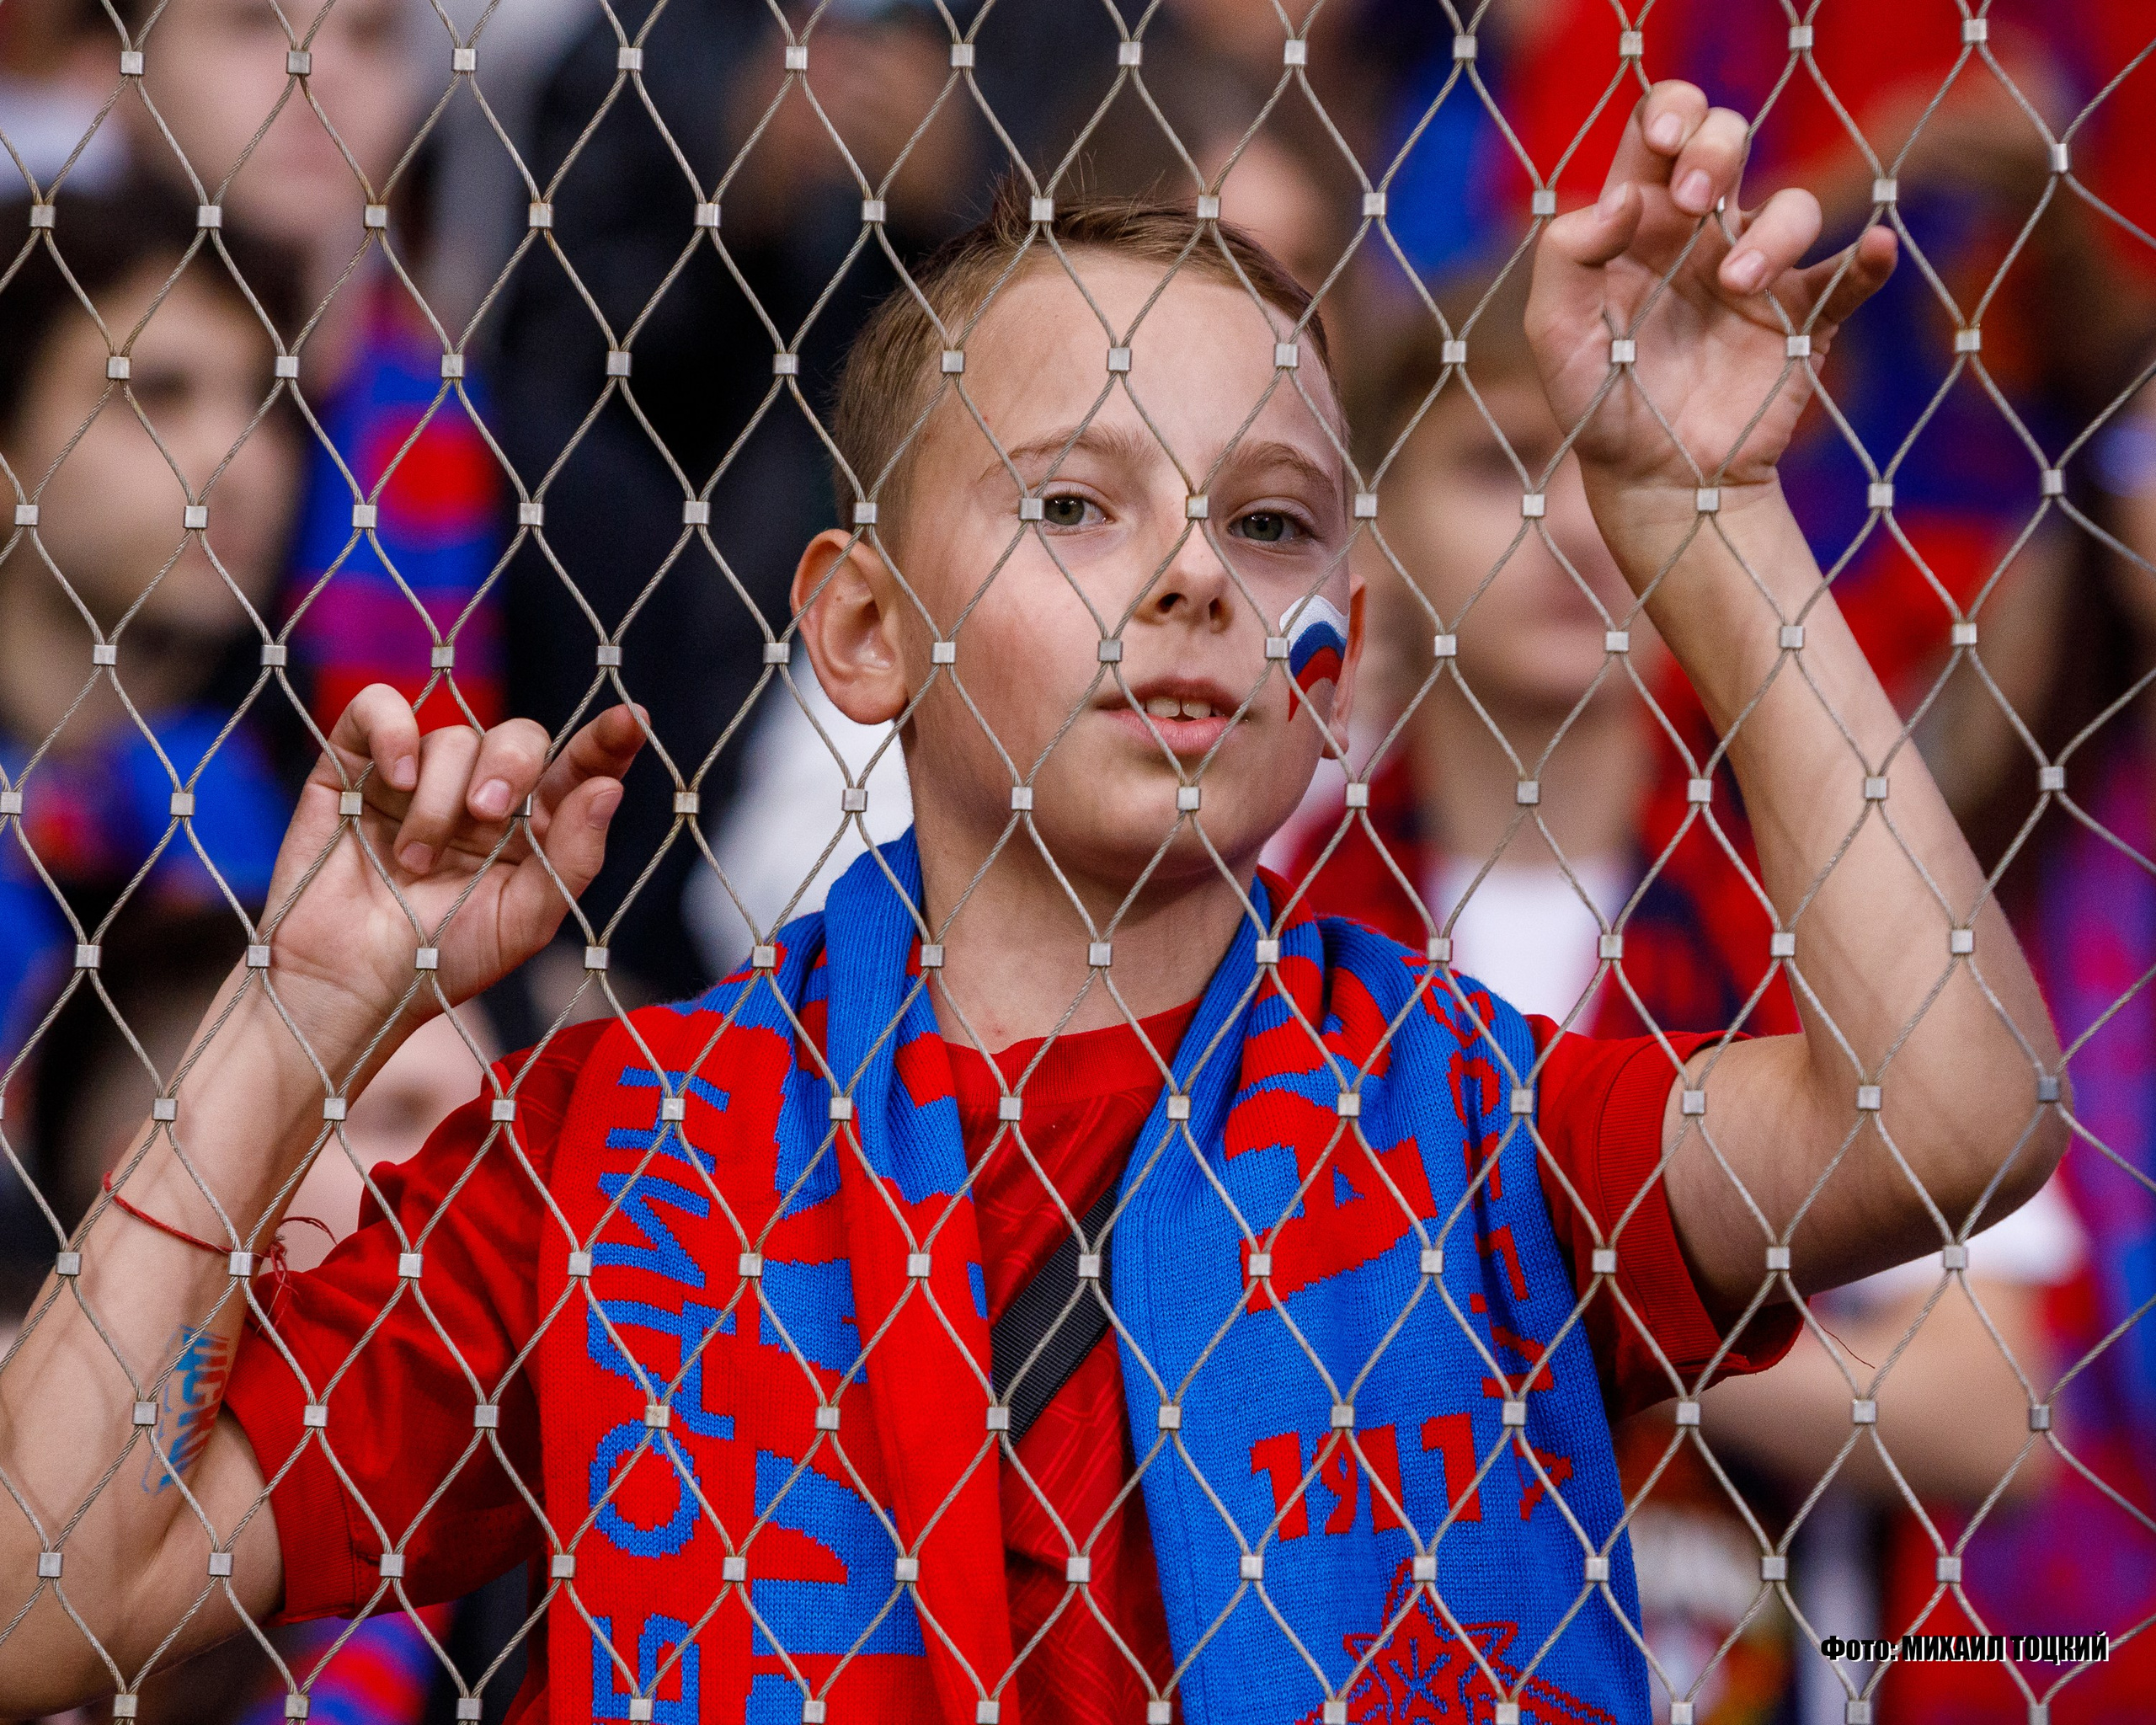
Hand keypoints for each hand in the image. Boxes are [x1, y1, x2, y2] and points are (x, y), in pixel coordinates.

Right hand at [255, 688, 643, 1060]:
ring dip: (440, 797)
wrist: (349, 984)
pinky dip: (393, 732)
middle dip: (511, 767)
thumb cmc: (441, 962)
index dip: (609, 739)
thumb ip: (574, 858)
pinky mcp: (354, 766)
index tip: (634, 719)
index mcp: (534, 828)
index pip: (581, 768)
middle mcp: (482, 794)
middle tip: (487, 815)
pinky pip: (378, 707)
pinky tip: (396, 778)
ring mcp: (420, 777)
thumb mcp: (524, 922)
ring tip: (416, 862)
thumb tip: (608, 787)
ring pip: (453, 737)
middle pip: (520, 738)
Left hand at [1527, 81, 1897, 509]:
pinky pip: (1850, 276)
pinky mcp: (1801, 320)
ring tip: (1734, 286)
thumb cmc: (1597, 405)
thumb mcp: (1554, 335)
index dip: (1670, 112)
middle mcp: (1700, 236)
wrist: (1654, 481)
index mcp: (1639, 225)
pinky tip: (1874, 251)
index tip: (1664, 146)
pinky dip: (1868, 260)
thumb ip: (1566, 258)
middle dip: (1718, 147)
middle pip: (1728, 140)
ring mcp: (1756, 274)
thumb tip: (1626, 197)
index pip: (1661, 131)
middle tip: (1699, 200)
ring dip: (1772, 231)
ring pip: (1790, 206)